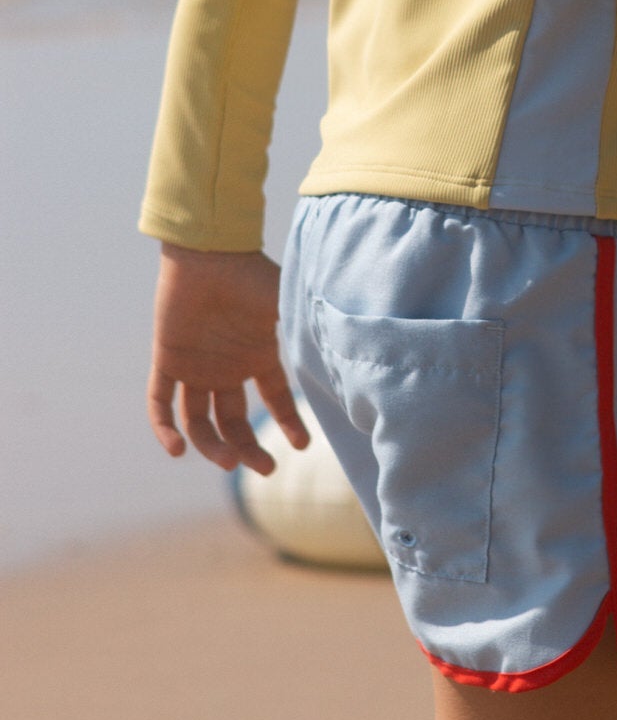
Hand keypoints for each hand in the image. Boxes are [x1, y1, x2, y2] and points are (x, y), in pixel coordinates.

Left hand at [147, 244, 309, 474]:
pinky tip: (177, 450)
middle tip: (261, 468)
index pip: (275, 399)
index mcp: (258, 355)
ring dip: (211, 445)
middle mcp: (227, 366)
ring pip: (199, 420)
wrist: (209, 251)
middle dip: (247, 448)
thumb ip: (311, 332)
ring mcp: (196, 365)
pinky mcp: (168, 358)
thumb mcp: (288, 308)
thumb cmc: (251, 276)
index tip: (301, 446)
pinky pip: (161, 402)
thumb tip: (352, 358)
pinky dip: (165, 428)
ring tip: (226, 461)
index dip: (289, 423)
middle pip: (234, 421)